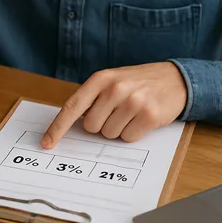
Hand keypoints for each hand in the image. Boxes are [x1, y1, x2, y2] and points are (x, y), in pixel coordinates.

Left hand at [42, 62, 186, 146]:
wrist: (174, 78)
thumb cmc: (137, 82)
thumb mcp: (112, 80)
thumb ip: (92, 98)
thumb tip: (71, 124)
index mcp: (101, 78)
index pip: (72, 106)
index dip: (58, 127)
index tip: (47, 143)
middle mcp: (115, 88)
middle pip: (91, 126)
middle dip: (101, 125)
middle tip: (116, 112)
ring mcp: (133, 101)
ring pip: (109, 134)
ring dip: (118, 129)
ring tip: (131, 113)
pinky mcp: (149, 115)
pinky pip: (128, 138)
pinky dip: (133, 133)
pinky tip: (141, 119)